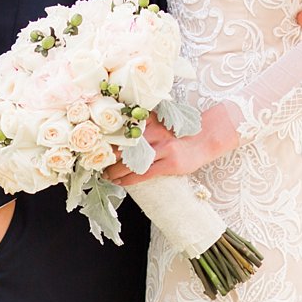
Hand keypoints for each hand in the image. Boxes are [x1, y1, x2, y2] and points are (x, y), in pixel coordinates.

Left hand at [103, 105, 239, 185]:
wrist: (207, 137)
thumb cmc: (182, 130)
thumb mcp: (162, 119)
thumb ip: (144, 121)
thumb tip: (121, 128)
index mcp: (151, 120)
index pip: (122, 129)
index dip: (106, 138)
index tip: (94, 145)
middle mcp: (155, 133)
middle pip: (123, 146)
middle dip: (106, 156)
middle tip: (95, 162)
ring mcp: (163, 148)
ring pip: (130, 163)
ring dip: (114, 171)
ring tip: (106, 175)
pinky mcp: (170, 164)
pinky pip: (144, 174)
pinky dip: (129, 179)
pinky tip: (120, 182)